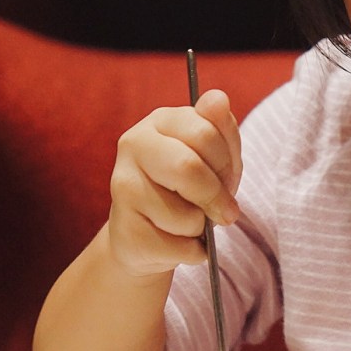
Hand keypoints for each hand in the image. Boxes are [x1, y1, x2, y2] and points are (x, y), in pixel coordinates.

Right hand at [107, 88, 241, 276]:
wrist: (148, 237)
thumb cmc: (188, 192)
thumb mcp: (216, 159)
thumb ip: (221, 129)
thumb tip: (218, 98)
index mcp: (161, 120)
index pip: (206, 133)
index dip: (227, 163)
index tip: (227, 178)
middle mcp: (133, 145)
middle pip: (189, 169)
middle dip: (216, 197)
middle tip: (224, 212)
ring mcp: (122, 187)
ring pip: (185, 215)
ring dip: (201, 228)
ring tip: (188, 223)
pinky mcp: (124, 230)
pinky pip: (178, 247)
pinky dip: (191, 252)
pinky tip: (176, 242)